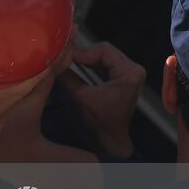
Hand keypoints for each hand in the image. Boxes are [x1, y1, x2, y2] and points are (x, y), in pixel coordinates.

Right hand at [59, 41, 145, 158]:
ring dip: (86, 58)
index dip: (82, 52)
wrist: (111, 138)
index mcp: (130, 73)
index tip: (65, 56)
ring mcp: (131, 71)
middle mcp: (134, 69)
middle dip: (83, 54)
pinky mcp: (125, 75)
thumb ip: (68, 76)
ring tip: (69, 60)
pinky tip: (78, 64)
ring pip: (104, 54)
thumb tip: (54, 60)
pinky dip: (91, 63)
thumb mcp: (81, 97)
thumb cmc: (100, 122)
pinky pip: (106, 62)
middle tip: (65, 57)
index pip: (104, 50)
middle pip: (105, 50)